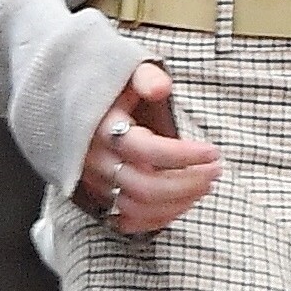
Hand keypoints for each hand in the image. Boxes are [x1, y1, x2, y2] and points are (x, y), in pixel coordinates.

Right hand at [76, 63, 220, 234]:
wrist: (74, 99)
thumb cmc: (111, 85)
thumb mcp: (126, 70)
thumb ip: (145, 76)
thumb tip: (161, 87)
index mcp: (102, 128)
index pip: (147, 150)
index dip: (185, 155)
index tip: (214, 152)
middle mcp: (95, 159)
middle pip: (144, 187)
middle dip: (188, 183)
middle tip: (216, 171)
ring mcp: (95, 181)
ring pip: (136, 208)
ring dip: (177, 203)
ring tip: (204, 186)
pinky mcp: (97, 195)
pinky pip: (126, 220)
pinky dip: (157, 219)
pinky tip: (182, 203)